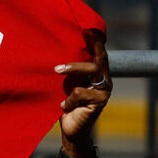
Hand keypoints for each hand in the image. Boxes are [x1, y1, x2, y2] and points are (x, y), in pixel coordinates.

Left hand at [54, 29, 111, 146]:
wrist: (71, 130)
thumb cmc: (65, 103)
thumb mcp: (65, 85)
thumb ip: (67, 71)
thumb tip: (53, 50)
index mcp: (97, 73)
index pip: (98, 53)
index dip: (95, 40)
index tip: (87, 28)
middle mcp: (104, 79)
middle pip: (98, 58)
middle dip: (81, 50)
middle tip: (60, 58)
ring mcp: (103, 91)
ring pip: (91, 70)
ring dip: (72, 68)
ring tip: (56, 71)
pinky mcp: (99, 102)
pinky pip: (80, 92)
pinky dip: (68, 98)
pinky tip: (63, 106)